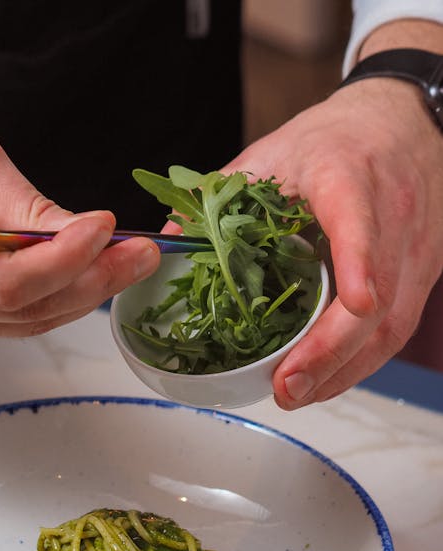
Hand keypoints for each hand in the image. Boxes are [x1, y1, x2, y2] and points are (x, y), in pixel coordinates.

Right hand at [0, 120, 159, 335]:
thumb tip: (88, 234)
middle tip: (143, 253)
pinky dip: (52, 300)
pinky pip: (10, 321)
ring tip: (126, 262)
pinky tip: (83, 276)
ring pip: (25, 323)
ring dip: (82, 295)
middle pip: (25, 310)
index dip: (64, 260)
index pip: (5, 279)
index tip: (106, 227)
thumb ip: (26, 204)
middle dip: (94, 281)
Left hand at [223, 80, 442, 408]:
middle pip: (379, 297)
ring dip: (343, 370)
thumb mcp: (270, 154)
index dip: (362, 263)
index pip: (361, 222)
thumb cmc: (334, 140)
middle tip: (287, 385)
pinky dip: (357, 363)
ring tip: (296, 394)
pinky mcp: (420, 276)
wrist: (399, 123)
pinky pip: (394, 330)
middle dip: (332, 350)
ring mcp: (412, 251)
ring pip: (391, 325)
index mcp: (349, 177)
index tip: (358, 302)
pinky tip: (323, 380)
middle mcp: (391, 216)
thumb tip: (164, 241)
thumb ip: (217, 197)